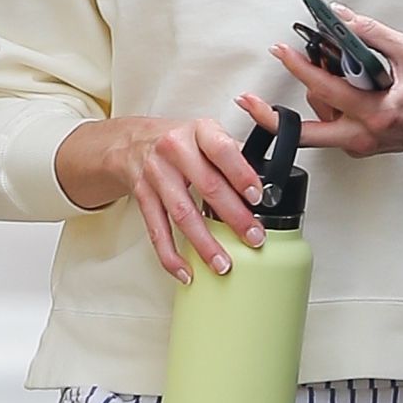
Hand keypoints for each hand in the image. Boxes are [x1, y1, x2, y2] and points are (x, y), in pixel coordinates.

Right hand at [119, 116, 268, 282]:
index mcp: (199, 131)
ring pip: (182, 213)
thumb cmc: (181, 141)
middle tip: (253, 238)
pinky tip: (186, 271)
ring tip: (223, 264)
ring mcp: (156, 173)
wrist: (133, 142)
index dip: (241, 174)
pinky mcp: (142, 195)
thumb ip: (236, 153)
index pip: (222, 150)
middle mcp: (175, 149)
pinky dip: (170, 255)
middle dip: (233, 216)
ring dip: (204, 243)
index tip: (257, 197)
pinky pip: (156, 229)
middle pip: (207, 186)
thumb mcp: (208, 133)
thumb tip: (269, 181)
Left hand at [236, 2, 402, 158]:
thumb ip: (371, 34)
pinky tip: (345, 87)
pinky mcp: (357, 149)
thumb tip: (339, 18)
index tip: (279, 50)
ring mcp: (358, 148)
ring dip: (316, 93)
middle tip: (245, 100)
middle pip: (302, 134)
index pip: (326, 89)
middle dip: (270, 119)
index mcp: (376, 115)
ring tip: (340, 70)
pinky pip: (329, 125)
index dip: (299, 66)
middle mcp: (362, 138)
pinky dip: (329, 103)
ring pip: (317, 120)